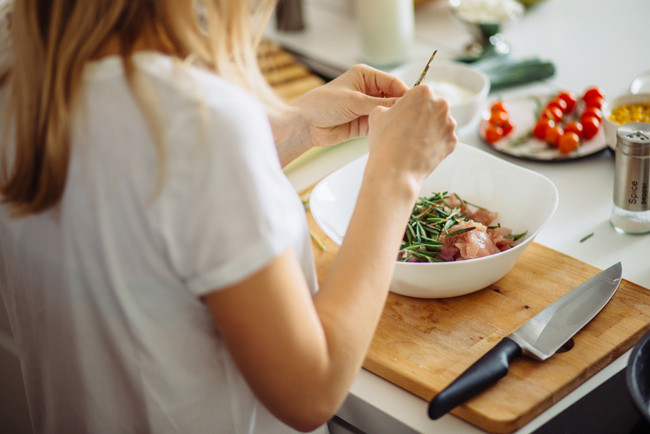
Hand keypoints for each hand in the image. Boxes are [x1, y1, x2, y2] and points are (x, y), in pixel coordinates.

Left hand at [291, 64, 409, 147]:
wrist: (306, 125)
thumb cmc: (323, 104)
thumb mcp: (354, 100)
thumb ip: (379, 103)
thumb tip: (402, 104)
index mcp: (365, 76)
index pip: (392, 82)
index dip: (404, 92)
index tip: (415, 102)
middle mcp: (368, 90)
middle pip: (393, 97)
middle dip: (400, 106)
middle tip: (413, 116)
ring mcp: (366, 107)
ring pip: (388, 112)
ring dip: (393, 119)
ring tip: (405, 126)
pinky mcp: (364, 124)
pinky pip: (380, 125)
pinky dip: (386, 128)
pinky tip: (392, 133)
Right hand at [366, 84, 457, 187]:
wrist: (395, 172)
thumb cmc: (385, 142)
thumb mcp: (377, 114)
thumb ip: (389, 105)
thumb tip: (395, 109)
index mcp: (424, 93)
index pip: (419, 94)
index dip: (410, 105)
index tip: (404, 116)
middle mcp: (441, 105)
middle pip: (432, 107)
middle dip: (423, 116)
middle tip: (408, 130)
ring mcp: (449, 125)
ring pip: (439, 123)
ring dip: (430, 130)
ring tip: (413, 142)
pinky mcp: (452, 142)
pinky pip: (443, 139)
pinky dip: (434, 144)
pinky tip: (421, 151)